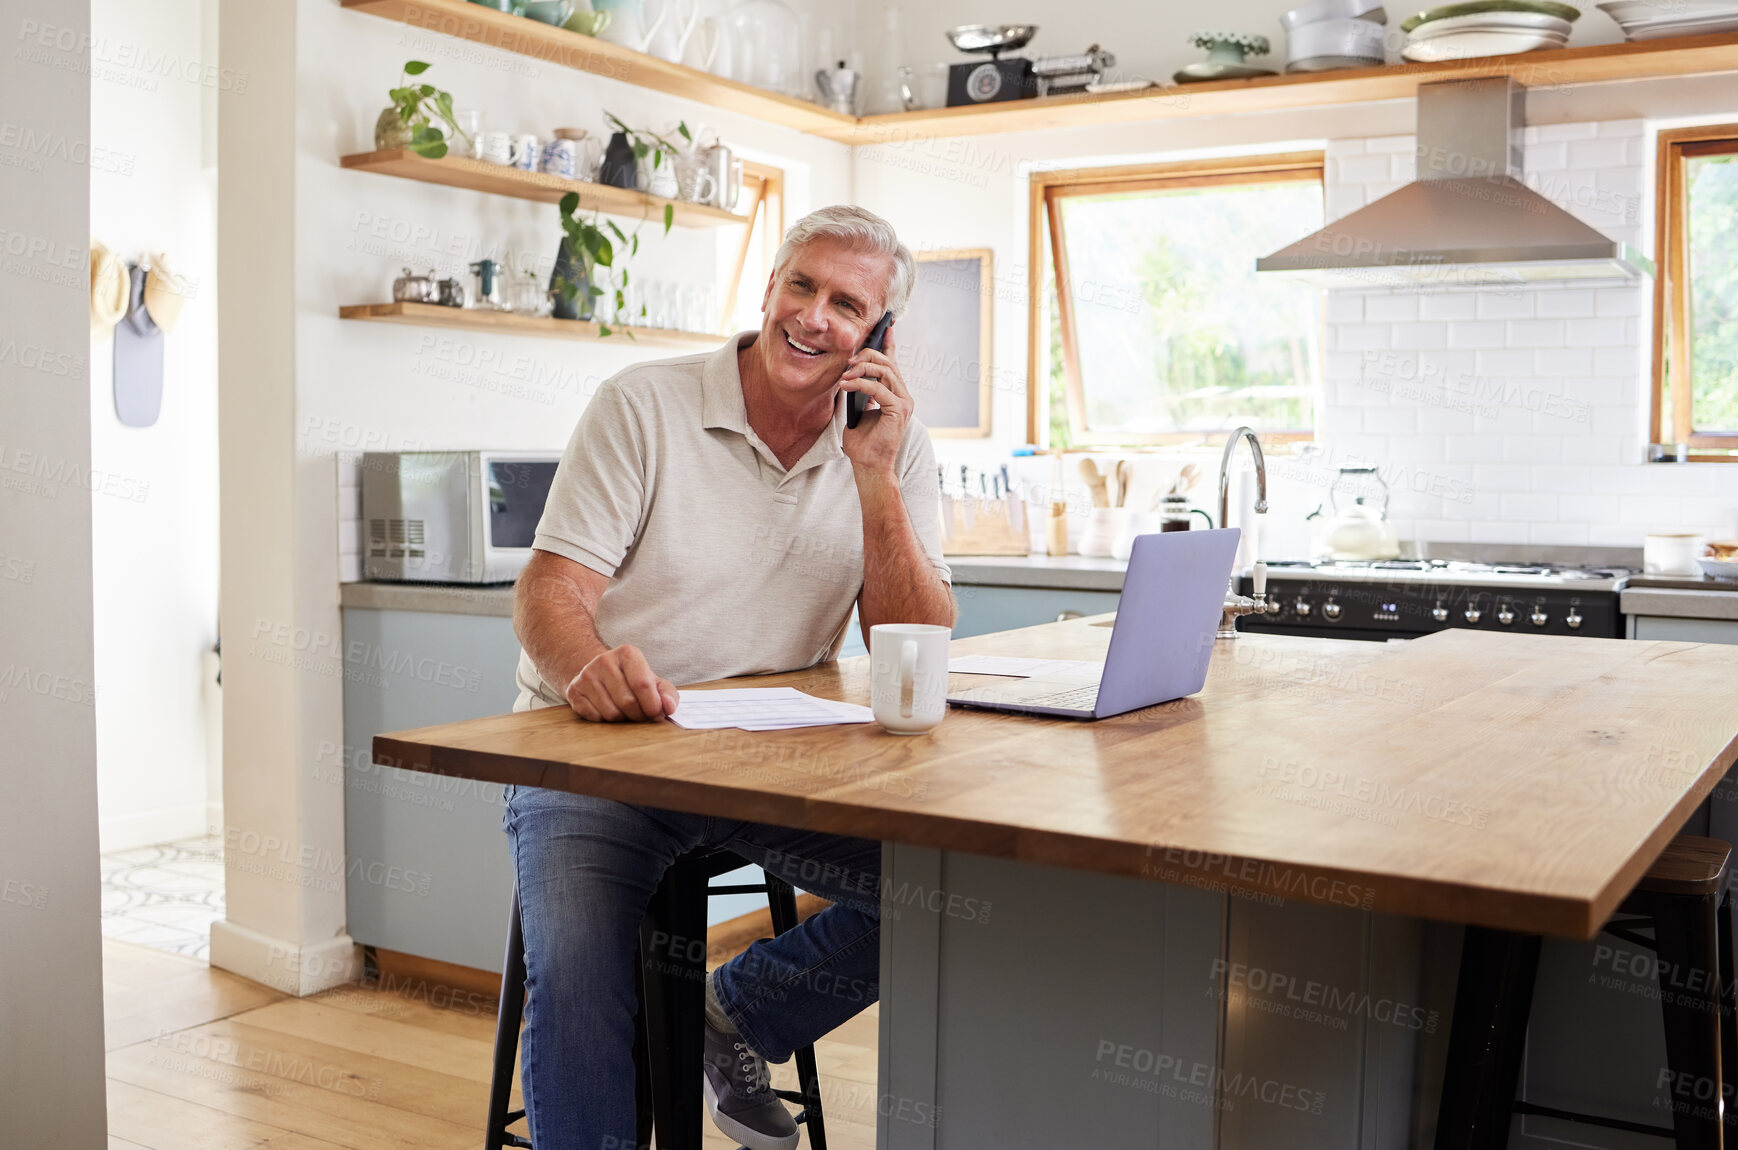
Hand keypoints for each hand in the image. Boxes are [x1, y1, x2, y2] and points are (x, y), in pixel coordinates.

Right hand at [564, 644, 677, 721]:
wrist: (598, 674)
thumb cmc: (631, 680)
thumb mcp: (653, 681)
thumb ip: (667, 693)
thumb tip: (668, 707)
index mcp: (627, 653)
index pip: (642, 684)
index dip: (652, 705)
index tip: (656, 714)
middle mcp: (604, 660)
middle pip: (627, 702)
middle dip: (638, 715)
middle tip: (641, 715)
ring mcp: (586, 675)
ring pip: (611, 713)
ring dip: (622, 719)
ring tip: (625, 711)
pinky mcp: (574, 691)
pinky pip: (595, 717)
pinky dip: (605, 720)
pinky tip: (607, 710)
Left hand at [840, 326, 910, 477]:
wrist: (868, 465)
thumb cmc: (862, 443)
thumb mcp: (857, 411)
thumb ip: (859, 392)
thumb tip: (848, 375)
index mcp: (896, 394)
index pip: (893, 363)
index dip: (889, 344)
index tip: (885, 326)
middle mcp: (903, 396)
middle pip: (888, 362)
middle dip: (867, 355)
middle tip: (847, 362)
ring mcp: (904, 402)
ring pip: (885, 371)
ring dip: (862, 369)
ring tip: (845, 377)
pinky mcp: (899, 410)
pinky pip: (879, 388)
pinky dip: (860, 384)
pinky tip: (846, 387)